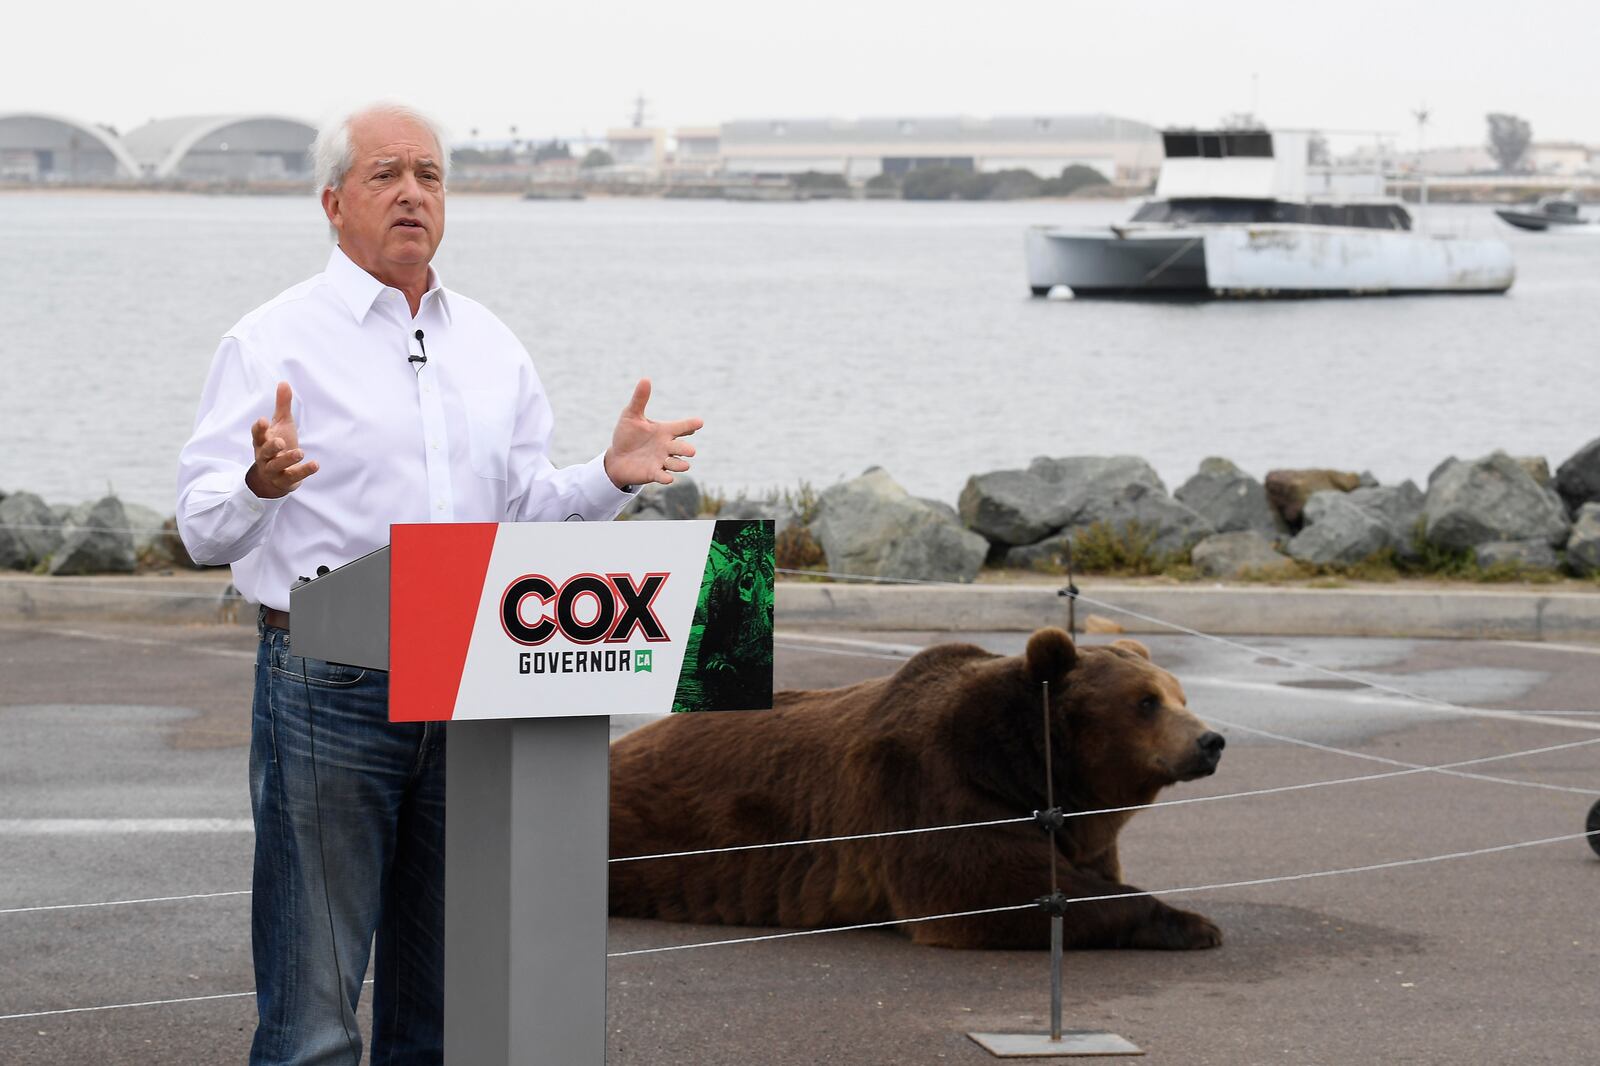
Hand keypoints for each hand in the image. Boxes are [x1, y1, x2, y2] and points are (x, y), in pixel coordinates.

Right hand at [245, 382, 318, 499]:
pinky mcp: (285, 480)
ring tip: (300, 452)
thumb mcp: (280, 425)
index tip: (262, 420)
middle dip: (271, 446)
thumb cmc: (277, 446)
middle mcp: (265, 456)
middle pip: (264, 451)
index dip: (259, 428)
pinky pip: (293, 476)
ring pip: (277, 466)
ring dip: (288, 459)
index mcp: (262, 441)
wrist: (274, 477)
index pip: (257, 434)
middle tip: (280, 441)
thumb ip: (282, 406)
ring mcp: (274, 470)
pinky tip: (316, 465)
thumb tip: (284, 382)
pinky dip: (304, 471)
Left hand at [603, 379, 702, 489]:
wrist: (616, 457)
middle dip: (687, 449)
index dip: (690, 425)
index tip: (699, 423)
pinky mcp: (654, 473)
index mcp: (665, 431)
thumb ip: (640, 399)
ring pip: (677, 464)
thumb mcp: (631, 415)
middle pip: (683, 448)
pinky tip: (668, 478)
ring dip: (680, 464)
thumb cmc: (627, 435)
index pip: (682, 427)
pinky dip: (667, 478)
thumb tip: (646, 379)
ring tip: (683, 464)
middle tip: (690, 450)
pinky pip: (663, 476)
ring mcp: (662, 461)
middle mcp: (667, 446)